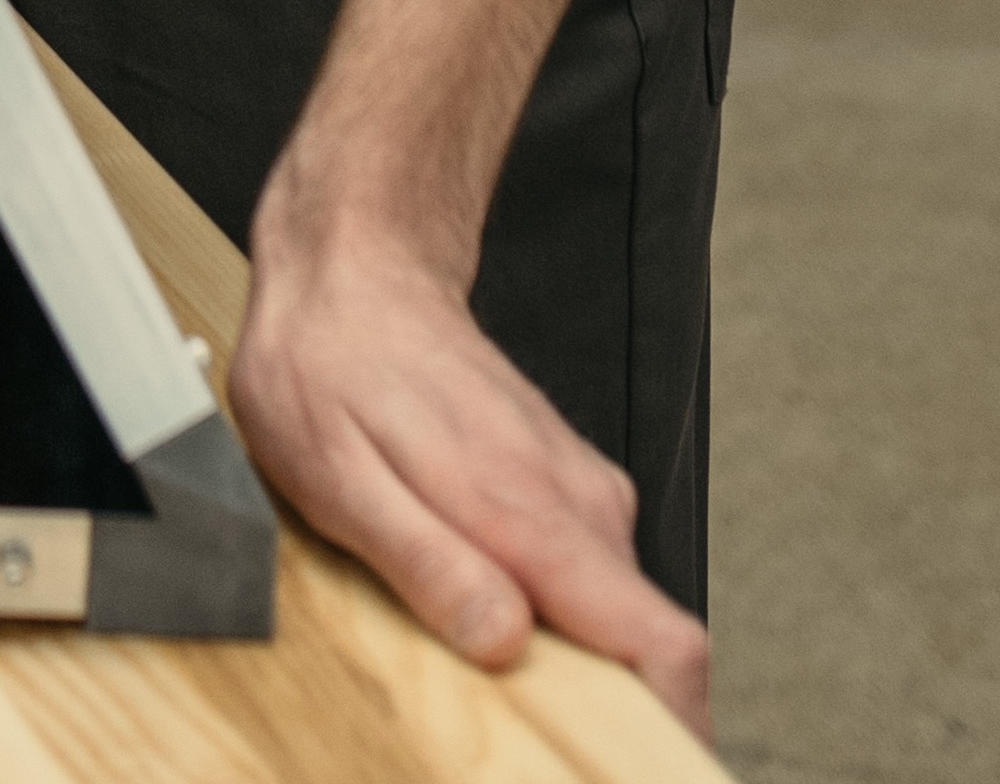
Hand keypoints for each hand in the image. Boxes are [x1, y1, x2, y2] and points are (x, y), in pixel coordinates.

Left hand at [229, 181, 710, 736]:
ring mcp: (578, 491)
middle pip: (641, 647)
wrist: (353, 265)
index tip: (622, 763)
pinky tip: (467, 582)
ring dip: (558, 654)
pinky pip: (581, 578)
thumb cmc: (328, 363)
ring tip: (459, 632)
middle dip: (592, 704)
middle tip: (495, 715)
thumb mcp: (335, 475)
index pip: (663, 641)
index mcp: (530, 510)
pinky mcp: (564, 488)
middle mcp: (578, 501)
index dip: (671, 727)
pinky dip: (544, 608)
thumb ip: (426, 563)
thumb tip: (504, 643)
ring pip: (609, 616)